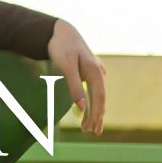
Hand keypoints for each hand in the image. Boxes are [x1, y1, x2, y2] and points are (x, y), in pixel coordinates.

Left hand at [46, 19, 105, 134]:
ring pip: (98, 94)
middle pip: (101, 98)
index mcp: (95, 71)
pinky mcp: (89, 70)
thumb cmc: (61, 47)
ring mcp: (95, 70)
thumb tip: (81, 107)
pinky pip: (94, 89)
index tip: (90, 128)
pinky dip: (93, 101)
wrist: (60, 30)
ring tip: (92, 126)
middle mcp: (98, 71)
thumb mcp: (65, 66)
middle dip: (97, 116)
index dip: (96, 114)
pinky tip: (91, 108)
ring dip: (96, 110)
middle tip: (91, 132)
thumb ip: (74, 86)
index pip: (99, 98)